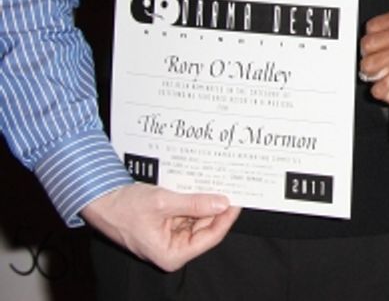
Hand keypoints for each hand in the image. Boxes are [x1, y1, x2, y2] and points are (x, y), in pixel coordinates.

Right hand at [80, 183, 239, 270]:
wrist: (101, 200)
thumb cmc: (124, 208)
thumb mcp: (164, 202)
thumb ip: (195, 203)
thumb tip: (222, 203)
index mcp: (172, 254)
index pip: (210, 237)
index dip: (226, 218)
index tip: (238, 200)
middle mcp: (173, 249)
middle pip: (206, 228)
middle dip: (217, 208)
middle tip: (231, 187)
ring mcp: (170, 237)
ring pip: (198, 219)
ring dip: (206, 202)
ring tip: (218, 183)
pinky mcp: (167, 225)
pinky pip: (188, 213)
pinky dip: (195, 201)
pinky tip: (202, 187)